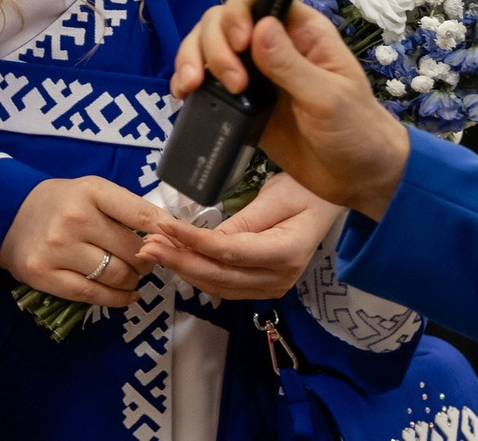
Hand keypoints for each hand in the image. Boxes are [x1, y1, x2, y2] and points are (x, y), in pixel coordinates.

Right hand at [0, 176, 163, 307]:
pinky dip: (118, 298)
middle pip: (132, 251)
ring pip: (117, 276)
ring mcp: (58, 249)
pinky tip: (126, 295)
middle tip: (147, 262)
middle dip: (148, 261)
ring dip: (133, 281)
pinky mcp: (45, 276)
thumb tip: (167, 235)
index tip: (178, 241)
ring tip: (133, 277)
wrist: (8, 214)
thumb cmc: (61, 202)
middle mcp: (75, 219)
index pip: (141, 214)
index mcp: (91, 191)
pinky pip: (94, 295)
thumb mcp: (92, 191)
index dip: (166, 232)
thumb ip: (126, 209)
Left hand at [136, 167, 339, 299]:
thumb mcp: (276, 196)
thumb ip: (244, 221)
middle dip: (179, 261)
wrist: (330, 205)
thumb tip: (206, 240)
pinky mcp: (263, 286)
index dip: (193, 241)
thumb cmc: (307, 191)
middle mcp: (279, 278)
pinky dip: (198, 274)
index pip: (229, 252)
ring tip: (154, 251)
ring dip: (184, 270)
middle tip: (148, 245)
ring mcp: (272, 287)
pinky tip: (177, 260)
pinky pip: (225, 286)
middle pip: (219, 276)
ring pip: (218, 286)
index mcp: (286, 253)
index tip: (163, 226)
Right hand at [171, 0, 408, 219]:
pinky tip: (183, 97)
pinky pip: (207, 82)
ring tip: (194, 88)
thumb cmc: (356, 131)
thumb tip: (260, 26)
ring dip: (194, 59)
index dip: (239, 10)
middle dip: (215, 45)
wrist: (356, 178)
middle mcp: (273, 44)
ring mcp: (254, 73)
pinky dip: (189, 82)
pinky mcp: (241, 102)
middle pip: (223, 19)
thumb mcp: (328, 98)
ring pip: (208, 46)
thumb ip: (291, 65)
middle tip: (234, 83)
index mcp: (300, 30)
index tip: (239, 42)